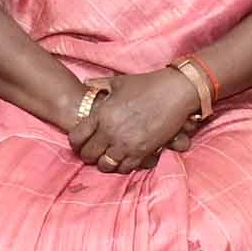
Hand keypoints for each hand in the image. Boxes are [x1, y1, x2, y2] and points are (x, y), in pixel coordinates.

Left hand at [74, 66, 204, 172]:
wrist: (175, 92)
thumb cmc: (147, 84)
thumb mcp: (119, 82)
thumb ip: (99, 84)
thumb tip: (87, 84)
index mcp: (101, 114)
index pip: (76, 137)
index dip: (76, 142)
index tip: (81, 142)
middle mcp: (110, 132)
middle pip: (89, 155)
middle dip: (89, 155)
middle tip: (94, 151)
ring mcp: (126, 144)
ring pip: (105, 165)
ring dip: (105, 162)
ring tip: (109, 157)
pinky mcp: (142, 152)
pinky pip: (125, 168)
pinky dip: (123, 165)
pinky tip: (125, 158)